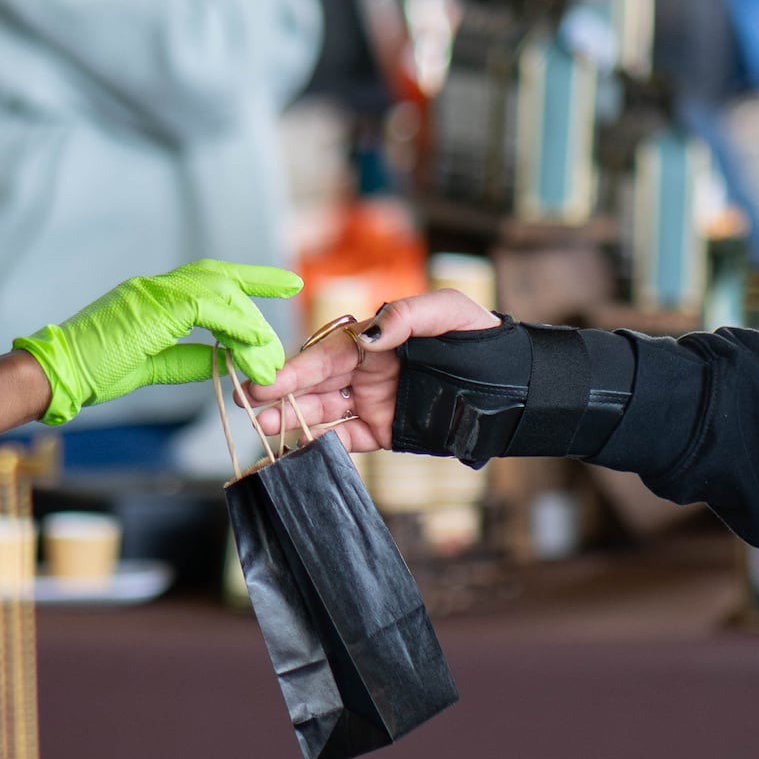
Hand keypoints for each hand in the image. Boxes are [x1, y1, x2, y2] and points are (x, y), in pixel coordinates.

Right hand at [14, 259, 301, 421]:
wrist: (57, 373)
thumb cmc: (94, 372)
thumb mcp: (154, 366)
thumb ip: (191, 359)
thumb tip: (226, 359)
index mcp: (153, 296)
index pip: (208, 279)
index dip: (246, 279)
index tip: (281, 283)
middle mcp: (155, 286)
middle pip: (220, 276)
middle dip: (257, 283)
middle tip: (288, 296)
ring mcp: (154, 291)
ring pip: (220, 291)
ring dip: (249, 322)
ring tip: (270, 354)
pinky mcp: (155, 305)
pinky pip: (209, 308)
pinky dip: (234, 324)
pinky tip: (253, 342)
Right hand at [244, 288, 499, 449]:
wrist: (513, 386)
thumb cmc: (479, 339)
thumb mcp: (447, 312)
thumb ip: (406, 315)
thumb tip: (367, 334)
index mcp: (373, 341)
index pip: (324, 353)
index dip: (295, 365)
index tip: (267, 376)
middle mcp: (365, 372)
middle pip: (314, 383)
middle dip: (279, 391)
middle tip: (245, 400)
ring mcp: (372, 403)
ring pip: (323, 412)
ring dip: (292, 418)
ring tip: (263, 425)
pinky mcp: (385, 432)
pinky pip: (348, 440)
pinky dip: (324, 444)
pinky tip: (301, 446)